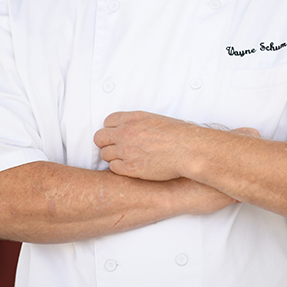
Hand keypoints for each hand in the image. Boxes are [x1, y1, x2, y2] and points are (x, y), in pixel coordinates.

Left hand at [94, 111, 260, 181]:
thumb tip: (133, 128)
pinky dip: (119, 168)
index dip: (111, 129)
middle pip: (99, 137)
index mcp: (132, 118)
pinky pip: (113, 168)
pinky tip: (130, 167)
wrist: (188, 149)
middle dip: (105, 143)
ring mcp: (126, 151)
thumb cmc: (178, 134)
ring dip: (113, 157)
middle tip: (116, 148)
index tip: (117, 135)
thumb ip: (138, 123)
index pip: (107, 121)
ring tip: (126, 159)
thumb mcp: (155, 119)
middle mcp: (126, 133)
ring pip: (104, 154)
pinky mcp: (131, 168)